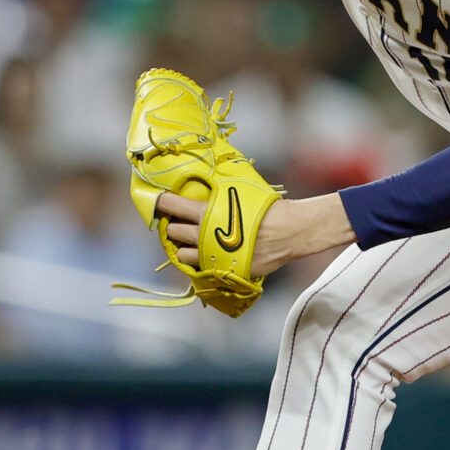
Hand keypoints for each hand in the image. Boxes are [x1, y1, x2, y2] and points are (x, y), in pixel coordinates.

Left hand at [156, 190, 354, 277]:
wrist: (290, 231)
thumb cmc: (266, 206)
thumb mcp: (240, 189)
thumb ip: (218, 190)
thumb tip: (204, 178)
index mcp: (206, 212)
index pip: (171, 205)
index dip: (162, 202)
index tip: (159, 202)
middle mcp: (205, 235)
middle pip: (173, 233)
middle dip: (173, 226)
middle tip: (179, 222)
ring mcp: (212, 256)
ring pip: (182, 256)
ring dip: (184, 247)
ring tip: (192, 241)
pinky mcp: (222, 271)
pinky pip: (200, 270)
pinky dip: (199, 263)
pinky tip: (206, 255)